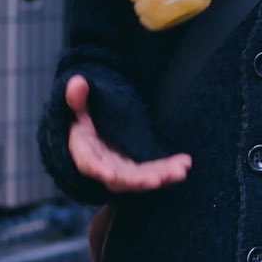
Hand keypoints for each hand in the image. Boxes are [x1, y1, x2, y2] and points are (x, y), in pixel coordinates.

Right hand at [64, 74, 191, 193]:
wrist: (90, 140)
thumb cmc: (82, 124)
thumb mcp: (77, 110)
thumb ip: (77, 99)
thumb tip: (78, 82)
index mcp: (85, 153)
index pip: (91, 165)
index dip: (101, 171)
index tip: (112, 177)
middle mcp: (104, 167)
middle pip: (122, 178)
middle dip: (141, 180)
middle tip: (160, 179)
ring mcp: (122, 171)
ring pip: (141, 179)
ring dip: (161, 176)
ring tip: (181, 171)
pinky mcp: (136, 171)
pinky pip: (152, 174)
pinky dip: (168, 171)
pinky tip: (185, 166)